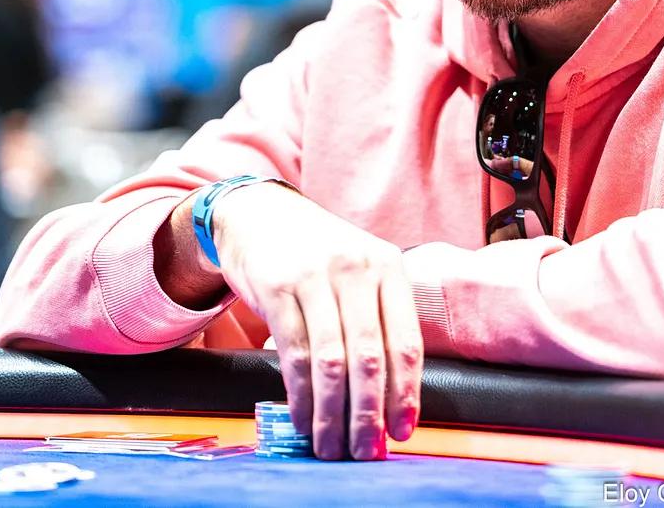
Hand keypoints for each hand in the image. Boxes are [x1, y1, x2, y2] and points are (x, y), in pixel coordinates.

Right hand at [212, 184, 422, 461]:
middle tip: (366, 451)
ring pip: (331, 361)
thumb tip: (391, 397)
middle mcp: (354, 269)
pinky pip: (294, 354)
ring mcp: (313, 276)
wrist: (257, 212)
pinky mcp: (275, 288)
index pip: (406, 341)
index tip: (402, 431)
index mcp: (387, 265)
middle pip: (370, 357)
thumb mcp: (359, 267)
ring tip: (331, 445)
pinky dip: (300, 395)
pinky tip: (303, 417)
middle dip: (369, 414)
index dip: (406, 394)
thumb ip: (379, 317)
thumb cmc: (316, 253)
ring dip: (332, 413)